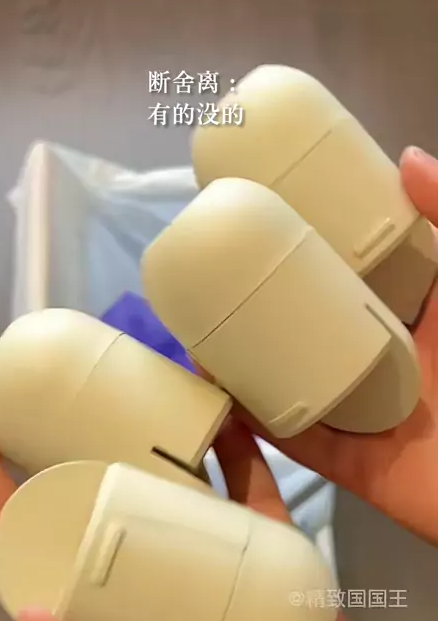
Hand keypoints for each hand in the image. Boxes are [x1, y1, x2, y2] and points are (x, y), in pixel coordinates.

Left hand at [0, 408, 431, 620]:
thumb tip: (31, 616)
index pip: (29, 559)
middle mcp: (146, 604)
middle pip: (98, 510)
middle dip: (70, 451)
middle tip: (55, 388)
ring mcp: (211, 580)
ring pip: (171, 494)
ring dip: (150, 439)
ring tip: (130, 381)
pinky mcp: (274, 567)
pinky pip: (254, 496)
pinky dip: (238, 454)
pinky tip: (220, 412)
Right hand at [238, 147, 437, 545]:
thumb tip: (405, 157)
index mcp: (417, 321)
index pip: (359, 278)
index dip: (318, 248)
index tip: (270, 217)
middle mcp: (384, 365)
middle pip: (317, 331)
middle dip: (271, 306)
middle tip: (220, 274)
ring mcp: (366, 418)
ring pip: (296, 384)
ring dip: (252, 363)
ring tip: (203, 328)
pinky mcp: (352, 464)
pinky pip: (296, 440)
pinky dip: (257, 421)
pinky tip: (220, 392)